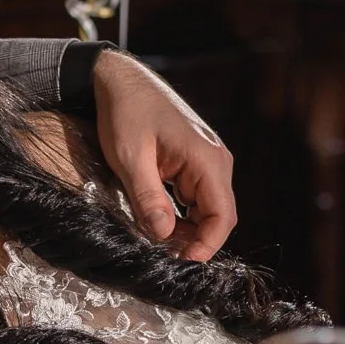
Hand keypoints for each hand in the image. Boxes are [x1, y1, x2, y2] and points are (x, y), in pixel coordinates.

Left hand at [89, 50, 235, 259]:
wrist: (122, 80)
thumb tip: (163, 236)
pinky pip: (196, 198)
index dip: (206, 246)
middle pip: (219, 217)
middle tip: (163, 258)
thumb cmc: (126, 113)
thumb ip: (148, 198)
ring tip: (157, 243)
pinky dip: (181, 216)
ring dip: (187, 231)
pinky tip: (159, 223)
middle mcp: (216, 161)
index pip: (222, 216)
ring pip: (207, 210)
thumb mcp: (130, 158)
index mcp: (207, 159)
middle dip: (195, 242)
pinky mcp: (195, 163)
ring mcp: (207, 162)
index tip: (182, 263)